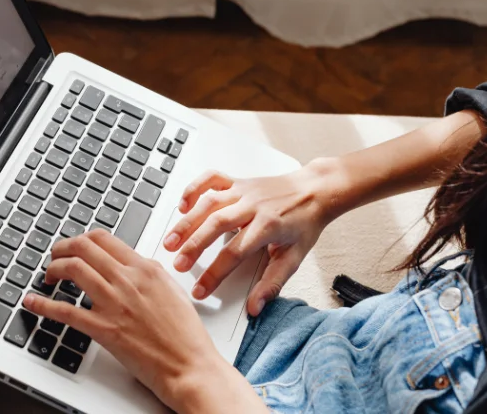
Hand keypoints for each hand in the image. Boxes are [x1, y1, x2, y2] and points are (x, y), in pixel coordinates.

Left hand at [23, 231, 263, 413]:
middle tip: (55, 257)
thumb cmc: (185, 335)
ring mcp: (114, 303)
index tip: (75, 247)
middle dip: (62, 248)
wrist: (190, 365)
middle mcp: (128, 280)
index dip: (82, 239)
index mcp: (145, 268)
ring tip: (48, 276)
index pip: (104, 239)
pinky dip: (43, 304)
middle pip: (83, 247)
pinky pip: (65, 311)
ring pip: (73, 268)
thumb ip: (148, 274)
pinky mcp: (104, 328)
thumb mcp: (171, 291)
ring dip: (53, 268)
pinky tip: (32, 302)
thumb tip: (129, 265)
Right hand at [164, 166, 333, 315]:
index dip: (214, 273)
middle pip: (215, 224)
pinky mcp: (237, 181)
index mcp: (267, 226)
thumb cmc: (305, 223)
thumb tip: (255, 307)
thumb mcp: (294, 258)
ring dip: (186, 222)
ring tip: (170, 240)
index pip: (234, 253)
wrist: (316, 190)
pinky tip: (183, 205)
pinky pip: (211, 179)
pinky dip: (194, 188)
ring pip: (208, 203)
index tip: (200, 290)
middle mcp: (252, 206)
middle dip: (193, 246)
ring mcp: (243, 191)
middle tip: (178, 264)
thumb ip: (272, 284)